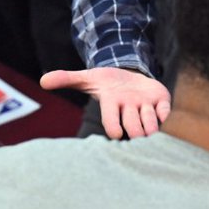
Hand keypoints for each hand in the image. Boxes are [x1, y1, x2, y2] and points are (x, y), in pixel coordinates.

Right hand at [40, 67, 170, 138]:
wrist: (129, 76)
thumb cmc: (106, 82)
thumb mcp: (87, 78)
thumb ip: (67, 79)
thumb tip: (43, 81)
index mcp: (112, 106)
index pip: (112, 124)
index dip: (114, 129)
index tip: (115, 132)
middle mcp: (130, 110)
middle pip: (134, 128)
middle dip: (135, 128)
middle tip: (134, 122)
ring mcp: (146, 107)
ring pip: (151, 123)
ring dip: (149, 121)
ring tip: (144, 110)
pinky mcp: (160, 102)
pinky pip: (166, 111)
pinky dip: (164, 111)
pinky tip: (159, 106)